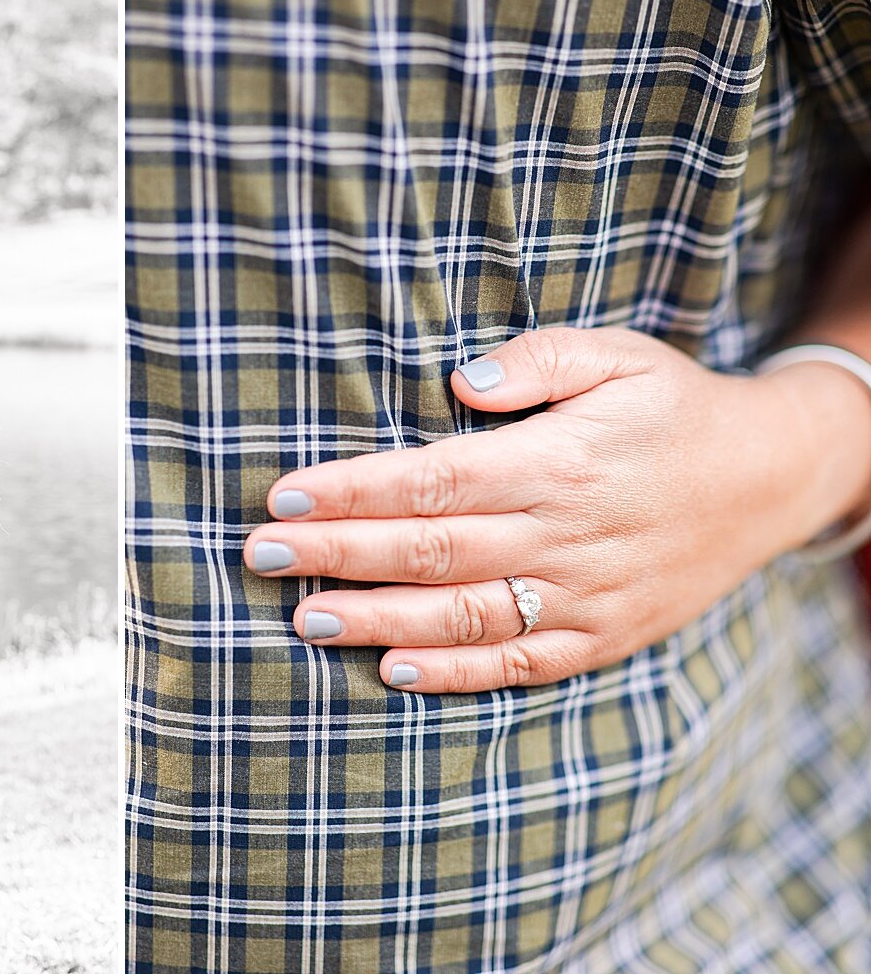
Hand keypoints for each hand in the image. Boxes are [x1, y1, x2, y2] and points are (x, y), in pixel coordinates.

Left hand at [245, 327, 870, 691]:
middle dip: (335, 554)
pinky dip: (455, 675)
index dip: (351, 491)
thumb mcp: (617, 354)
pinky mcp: (598, 637)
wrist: (769, 480)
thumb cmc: (671, 407)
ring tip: (304, 617)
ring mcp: (581, 596)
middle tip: (259, 554)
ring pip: (462, 617)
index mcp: (556, 462)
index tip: (281, 493)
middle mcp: (562, 536)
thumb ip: (537, 360)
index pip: (431, 482)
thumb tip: (457, 381)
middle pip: (429, 552)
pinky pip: (518, 665)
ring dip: (376, 620)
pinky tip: (393, 670)